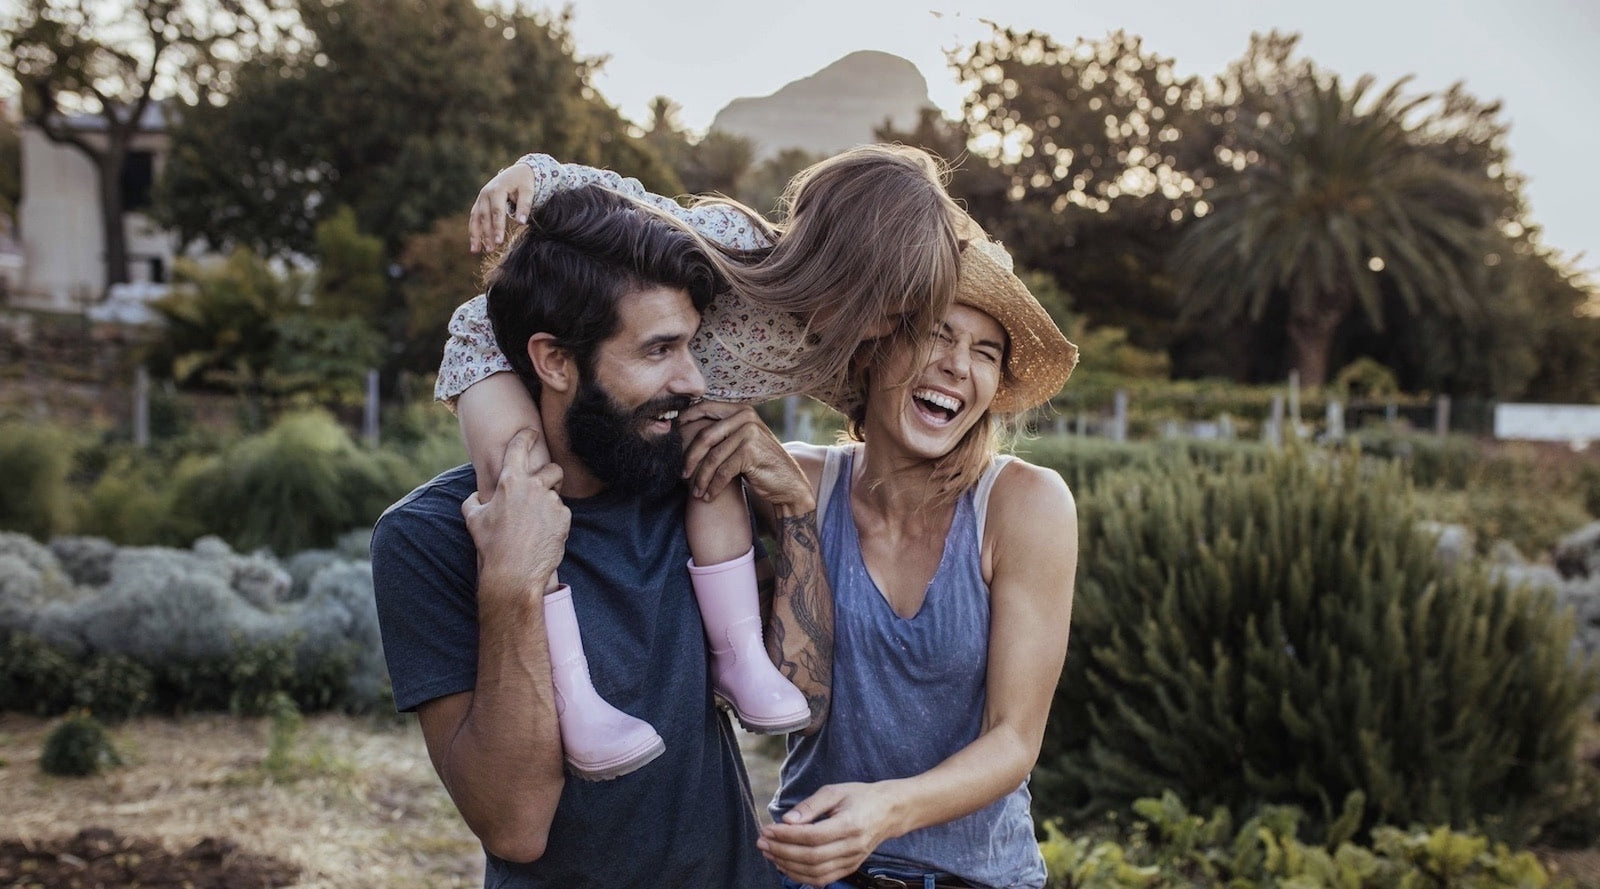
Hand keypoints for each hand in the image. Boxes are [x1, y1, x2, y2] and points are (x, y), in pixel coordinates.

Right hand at [461, 428, 568, 594]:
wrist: (514, 572)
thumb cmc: (491, 546)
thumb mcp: (473, 520)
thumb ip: (472, 502)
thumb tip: (475, 496)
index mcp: (510, 481)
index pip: (520, 447)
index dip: (526, 436)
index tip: (531, 432)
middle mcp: (534, 487)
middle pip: (552, 469)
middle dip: (551, 476)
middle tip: (543, 489)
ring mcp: (551, 502)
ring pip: (556, 494)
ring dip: (549, 504)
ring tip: (535, 524)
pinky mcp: (564, 518)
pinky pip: (561, 513)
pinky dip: (554, 520)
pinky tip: (542, 535)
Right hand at [469, 161, 538, 252]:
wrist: (516, 172)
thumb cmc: (524, 182)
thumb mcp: (528, 191)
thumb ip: (524, 206)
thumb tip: (521, 223)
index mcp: (497, 190)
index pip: (497, 211)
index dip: (497, 227)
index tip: (499, 242)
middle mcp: (485, 194)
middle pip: (484, 217)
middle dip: (486, 234)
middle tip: (490, 249)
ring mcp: (480, 198)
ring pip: (475, 218)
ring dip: (476, 235)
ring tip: (476, 251)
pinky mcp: (479, 203)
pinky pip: (474, 218)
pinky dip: (473, 231)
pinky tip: (475, 245)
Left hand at [678, 403, 812, 513]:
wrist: (788, 484)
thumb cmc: (760, 463)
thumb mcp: (741, 441)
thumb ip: (722, 432)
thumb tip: (683, 429)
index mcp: (741, 409)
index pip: (704, 408)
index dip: (685, 420)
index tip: (672, 437)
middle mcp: (746, 417)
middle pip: (705, 435)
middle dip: (690, 458)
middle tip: (682, 474)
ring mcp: (749, 433)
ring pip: (712, 457)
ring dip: (701, 478)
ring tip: (696, 491)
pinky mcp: (750, 452)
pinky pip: (722, 471)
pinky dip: (713, 486)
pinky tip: (709, 496)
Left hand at [757, 783, 899, 886]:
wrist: (889, 812)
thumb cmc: (860, 797)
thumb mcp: (835, 791)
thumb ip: (810, 806)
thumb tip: (786, 821)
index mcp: (850, 825)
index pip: (812, 836)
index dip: (787, 835)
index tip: (767, 828)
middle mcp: (852, 847)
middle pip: (811, 857)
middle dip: (782, 851)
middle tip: (762, 841)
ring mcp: (852, 861)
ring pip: (815, 873)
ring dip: (787, 865)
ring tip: (769, 853)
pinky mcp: (850, 868)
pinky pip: (822, 879)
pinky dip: (801, 876)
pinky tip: (785, 865)